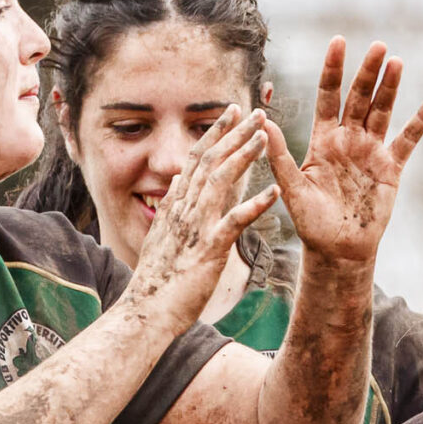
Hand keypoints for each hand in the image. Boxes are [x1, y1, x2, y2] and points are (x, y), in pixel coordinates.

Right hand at [125, 110, 276, 332]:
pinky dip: (255, 206)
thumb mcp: (162, 234)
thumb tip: (176, 180)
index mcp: (176, 205)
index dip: (216, 133)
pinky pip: (234, 223)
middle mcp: (184, 209)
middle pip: (211, 161)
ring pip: (221, 182)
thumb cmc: (159, 278)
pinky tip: (275, 193)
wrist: (147, 311)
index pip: (197, 158)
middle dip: (234, 134)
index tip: (232, 112)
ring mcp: (196, 228)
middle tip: (257, 111)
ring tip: (265, 138)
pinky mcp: (209, 249)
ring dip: (244, 157)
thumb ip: (171, 206)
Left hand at [274, 37, 422, 267]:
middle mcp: (348, 139)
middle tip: (377, 46)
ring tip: (397, 62)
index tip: (338, 42)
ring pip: (383, 111)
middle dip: (367, 72)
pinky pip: (408, 139)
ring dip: (390, 87)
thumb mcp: (291, 187)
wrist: (338, 250)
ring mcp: (371, 151)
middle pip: (359, 97)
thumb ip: (279, 155)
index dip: (333, 69)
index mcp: (323, 139)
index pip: (328, 95)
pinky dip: (421, 120)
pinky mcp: (391, 167)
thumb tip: (263, 122)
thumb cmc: (311, 222)